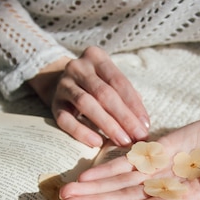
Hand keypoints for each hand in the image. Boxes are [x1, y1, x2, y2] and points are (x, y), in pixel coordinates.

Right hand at [28, 46, 149, 147]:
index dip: (134, 105)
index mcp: (96, 57)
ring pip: (86, 104)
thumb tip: (142, 123)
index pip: (119, 81)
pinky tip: (96, 142)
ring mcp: (63, 84)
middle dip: (124, 117)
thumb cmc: (95, 84)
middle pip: (104, 93)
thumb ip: (127, 97)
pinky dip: (82, 132)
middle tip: (137, 137)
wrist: (59, 81)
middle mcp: (78, 67)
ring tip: (122, 141)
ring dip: (107, 125)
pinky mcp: (53, 103)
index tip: (145, 125)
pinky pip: (66, 119)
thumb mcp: (111, 82)